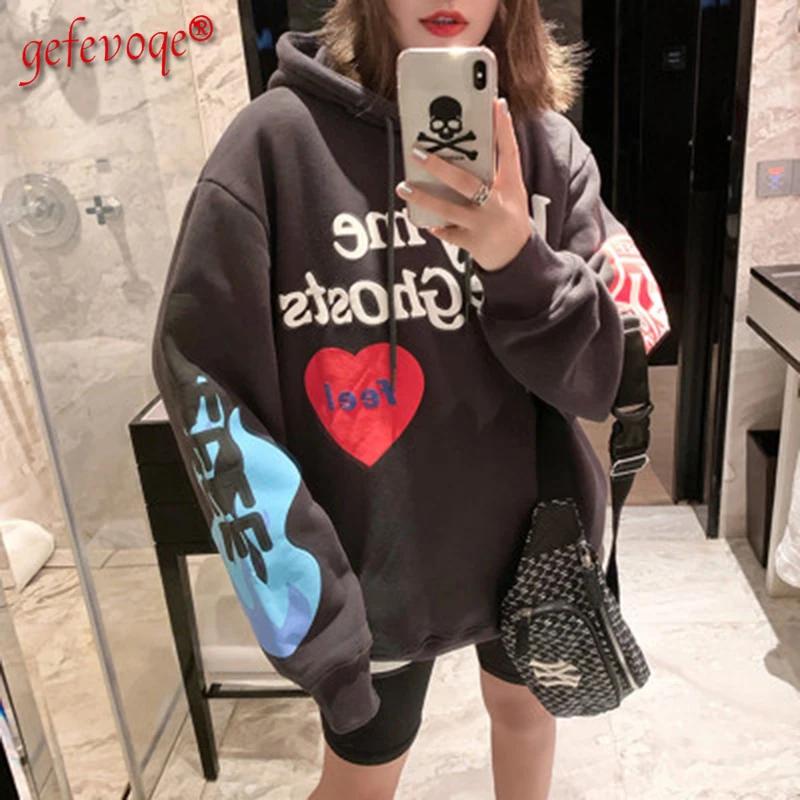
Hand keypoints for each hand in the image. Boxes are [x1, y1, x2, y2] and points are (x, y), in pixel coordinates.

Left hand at [395, 97, 530, 272]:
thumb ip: (493, 173)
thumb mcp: (510, 193)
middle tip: (418, 153)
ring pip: (449, 210)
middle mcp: (498, 204)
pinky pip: (449, 234)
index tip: (496, 104)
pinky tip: (426, 223)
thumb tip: (468, 147)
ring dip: (424, 199)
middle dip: (440, 167)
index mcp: (511, 186)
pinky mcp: (474, 243)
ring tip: (405, 188)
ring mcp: (484, 224)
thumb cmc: (509, 218)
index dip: (504, 129)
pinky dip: (437, 228)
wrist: (517, 257)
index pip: (509, 152)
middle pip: (466, 182)